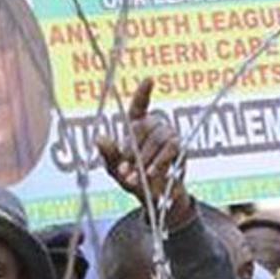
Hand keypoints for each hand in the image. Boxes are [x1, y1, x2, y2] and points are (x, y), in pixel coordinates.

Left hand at [97, 78, 190, 225]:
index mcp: (137, 126)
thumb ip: (108, 154)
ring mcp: (170, 136)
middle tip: (124, 172)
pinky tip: (151, 174)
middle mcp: (155, 126)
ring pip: (158, 139)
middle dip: (133, 151)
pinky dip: (159, 162)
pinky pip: (171, 150)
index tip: (150, 79)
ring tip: (137, 178)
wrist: (154, 199)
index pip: (140, 105)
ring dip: (146, 159)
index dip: (144, 92)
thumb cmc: (133, 179)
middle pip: (144, 127)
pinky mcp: (180, 150)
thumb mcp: (115, 169)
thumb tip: (99, 137)